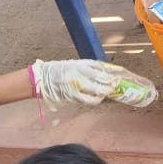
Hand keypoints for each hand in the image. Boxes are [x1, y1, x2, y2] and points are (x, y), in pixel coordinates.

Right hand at [32, 59, 149, 105]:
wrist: (44, 78)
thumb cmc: (61, 69)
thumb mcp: (76, 63)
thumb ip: (91, 67)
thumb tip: (107, 72)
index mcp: (80, 66)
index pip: (100, 72)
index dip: (111, 77)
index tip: (118, 78)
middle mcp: (78, 77)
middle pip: (100, 84)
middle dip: (110, 86)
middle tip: (115, 86)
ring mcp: (75, 88)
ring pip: (95, 94)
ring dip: (103, 94)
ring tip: (106, 92)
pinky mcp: (72, 97)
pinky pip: (87, 100)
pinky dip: (95, 99)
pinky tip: (98, 98)